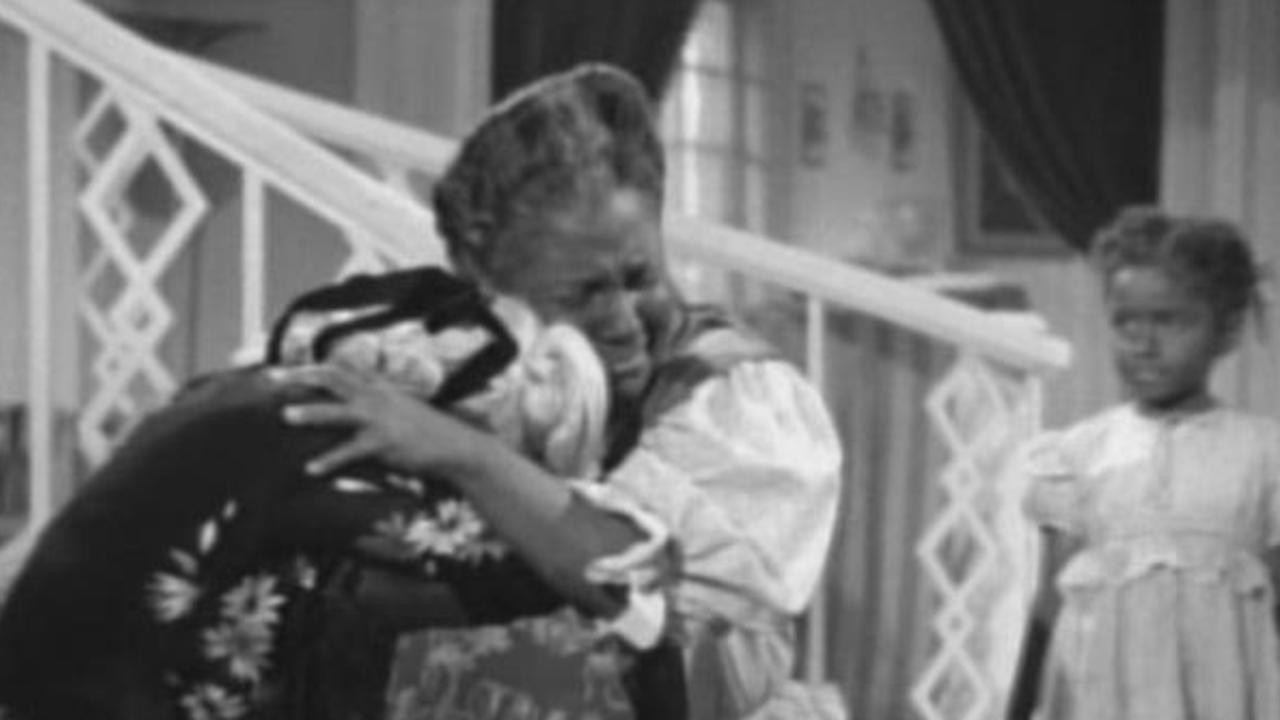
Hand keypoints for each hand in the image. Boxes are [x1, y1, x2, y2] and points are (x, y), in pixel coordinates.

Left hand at [270, 364, 484, 476]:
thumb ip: (374, 402)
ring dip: (311, 412)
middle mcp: (376, 396)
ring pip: (338, 410)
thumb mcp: (399, 407)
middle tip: (271, 379)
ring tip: (286, 415)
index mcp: (378, 386)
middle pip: (333, 379)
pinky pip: (350, 450)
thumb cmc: (425, 431)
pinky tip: (311, 468)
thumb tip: (348, 404)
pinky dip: (329, 459)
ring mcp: (380, 418)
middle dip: (301, 377)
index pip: (339, 370)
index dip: (310, 368)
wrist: (455, 446)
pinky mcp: (384, 442)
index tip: (283, 370)